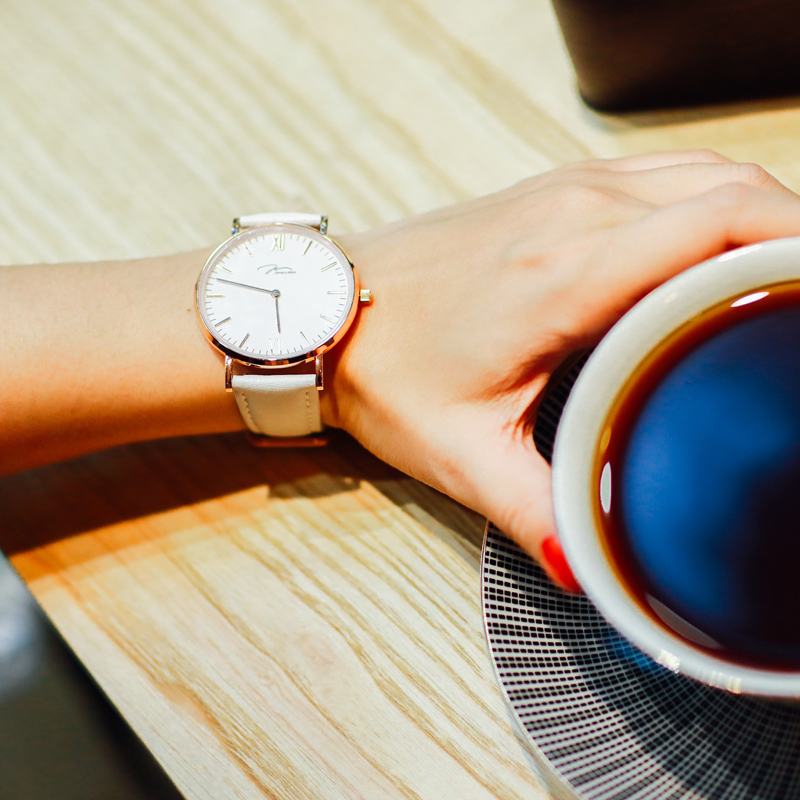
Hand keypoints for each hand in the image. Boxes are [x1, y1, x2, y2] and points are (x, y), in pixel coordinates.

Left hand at [323, 151, 799, 589]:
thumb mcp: (460, 454)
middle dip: (792, 238)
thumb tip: (598, 565)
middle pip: (731, 191)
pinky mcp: (549, 192)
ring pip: (702, 176)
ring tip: (776, 284)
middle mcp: (571, 214)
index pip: (721, 225)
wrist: (325, 312)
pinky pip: (660, 177)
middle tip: (798, 310)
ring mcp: (561, 191)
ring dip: (757, 216)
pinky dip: (710, 202)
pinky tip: (713, 252)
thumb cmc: (384, 371)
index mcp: (561, 276)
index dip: (796, 250)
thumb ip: (536, 510)